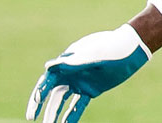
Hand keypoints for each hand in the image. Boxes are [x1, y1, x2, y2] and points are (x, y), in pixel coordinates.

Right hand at [26, 24, 149, 122]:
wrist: (131, 49)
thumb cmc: (111, 46)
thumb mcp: (94, 53)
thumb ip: (73, 61)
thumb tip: (48, 66)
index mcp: (67, 62)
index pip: (47, 80)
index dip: (38, 93)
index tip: (35, 106)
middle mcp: (70, 74)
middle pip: (51, 93)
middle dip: (40, 106)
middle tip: (31, 118)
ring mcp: (79, 83)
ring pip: (62, 102)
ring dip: (54, 114)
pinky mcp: (90, 90)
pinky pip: (77, 106)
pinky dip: (70, 116)